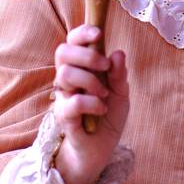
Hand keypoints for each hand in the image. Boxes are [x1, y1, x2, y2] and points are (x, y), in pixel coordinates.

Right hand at [50, 24, 130, 183]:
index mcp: (80, 68)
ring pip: (64, 74)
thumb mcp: (121, 94)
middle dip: (87, 55)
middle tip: (104, 67)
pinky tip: (101, 109)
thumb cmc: (107, 117)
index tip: (98, 33)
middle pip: (62, 52)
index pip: (71, 42)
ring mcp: (63, 97)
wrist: (100, 150)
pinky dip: (92, 103)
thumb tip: (117, 53)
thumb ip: (119, 74)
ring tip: (104, 94)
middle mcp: (67, 79)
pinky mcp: (63, 117)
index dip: (81, 33)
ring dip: (90, 81)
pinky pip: (72, 102)